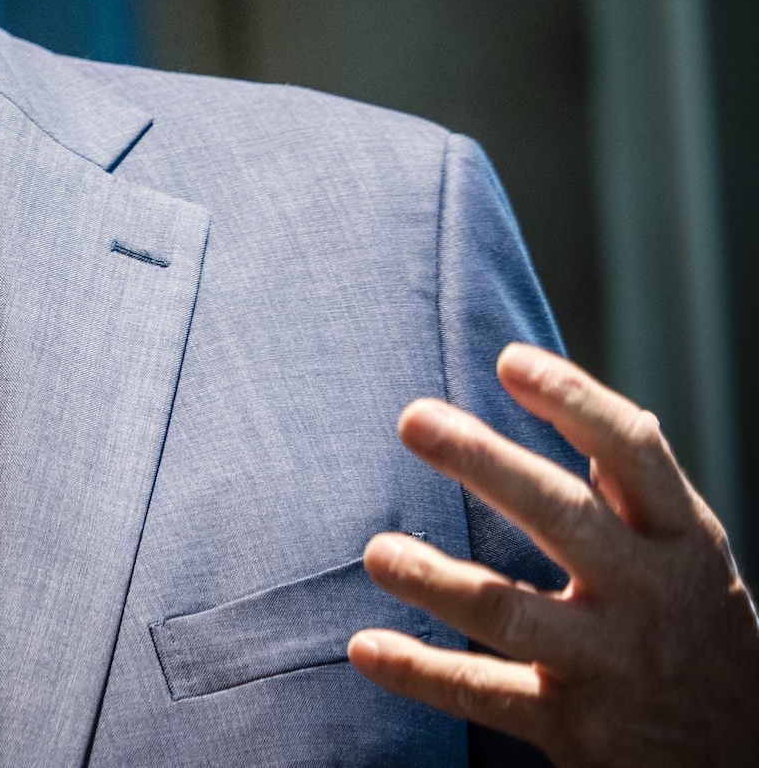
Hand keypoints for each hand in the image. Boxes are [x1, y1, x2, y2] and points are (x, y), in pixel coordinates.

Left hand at [348, 343, 758, 764]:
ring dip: (438, 579)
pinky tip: (366, 648)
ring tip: (377, 551)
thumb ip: (639, 492)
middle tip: (413, 417)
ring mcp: (610, 663)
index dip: (574, 401)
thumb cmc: (693, 630)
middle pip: (562, 516)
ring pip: (512, 611)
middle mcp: (648, 594)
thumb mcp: (688, 557)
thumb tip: (587, 405)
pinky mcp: (573, 725)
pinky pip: (485, 695)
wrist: (741, 758)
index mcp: (678, 540)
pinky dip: (420, 673)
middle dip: (486, 463)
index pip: (633, 453)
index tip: (509, 359)